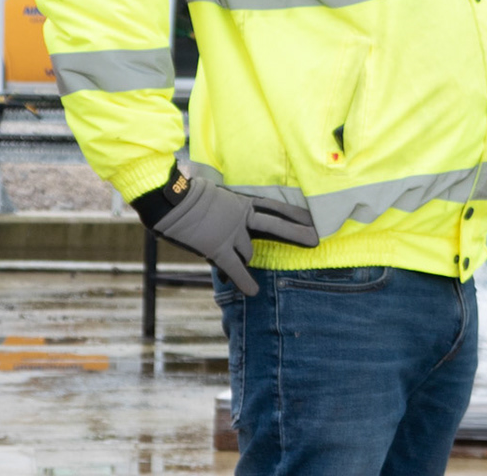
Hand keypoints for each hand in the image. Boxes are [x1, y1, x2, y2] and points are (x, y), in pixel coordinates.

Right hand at [147, 170, 318, 295]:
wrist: (171, 200)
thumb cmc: (187, 195)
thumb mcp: (216, 195)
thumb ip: (229, 208)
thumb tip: (233, 221)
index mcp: (243, 202)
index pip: (275, 208)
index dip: (294, 214)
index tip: (311, 220)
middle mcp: (242, 217)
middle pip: (276, 226)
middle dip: (297, 234)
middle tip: (316, 240)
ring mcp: (232, 233)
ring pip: (248, 252)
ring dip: (244, 258)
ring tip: (238, 262)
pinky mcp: (219, 248)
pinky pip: (235, 268)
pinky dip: (243, 281)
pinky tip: (253, 292)